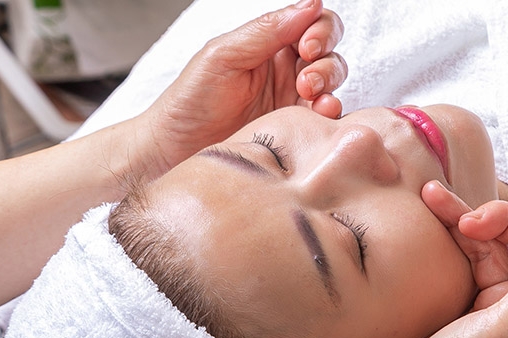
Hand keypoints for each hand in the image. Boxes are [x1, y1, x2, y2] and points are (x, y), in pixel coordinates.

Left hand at [141, 0, 346, 175]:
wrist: (175, 152)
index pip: (312, 23)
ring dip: (328, 84)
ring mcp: (292, 100)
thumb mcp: (224, 56)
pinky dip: (331, 112)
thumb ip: (267, 30)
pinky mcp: (296, 130)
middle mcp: (285, 69)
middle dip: (325, 62)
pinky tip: (322, 114)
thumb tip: (311, 4)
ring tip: (309, 96)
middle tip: (305, 80)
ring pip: (332, 83)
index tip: (307, 47)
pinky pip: (326, 117)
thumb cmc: (191, 101)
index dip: (320, 30)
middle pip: (329, 52)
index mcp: (268, 43)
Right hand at [338, 184, 507, 337]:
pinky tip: (434, 208)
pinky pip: (472, 250)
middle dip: (506, 220)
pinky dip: (454, 228)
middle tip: (471, 222)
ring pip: (499, 240)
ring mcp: (503, 297)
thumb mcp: (505, 331)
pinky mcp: (473, 295)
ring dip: (470, 217)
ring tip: (436, 199)